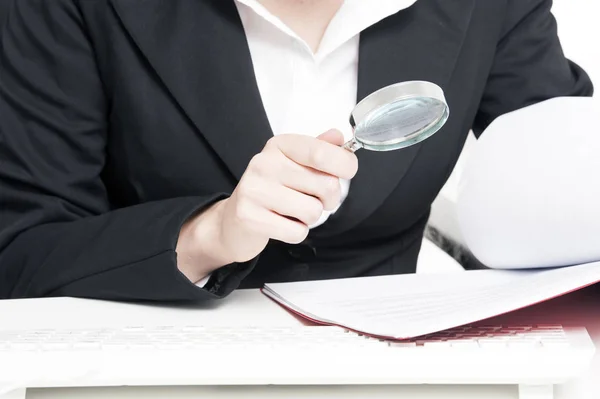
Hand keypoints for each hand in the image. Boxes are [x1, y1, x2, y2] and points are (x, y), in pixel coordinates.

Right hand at [176, 130, 357, 281]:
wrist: (233, 219)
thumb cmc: (271, 189)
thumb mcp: (294, 163)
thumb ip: (318, 149)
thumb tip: (338, 137)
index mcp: (280, 146)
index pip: (322, 152)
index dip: (345, 165)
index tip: (346, 172)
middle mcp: (265, 163)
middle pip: (326, 185)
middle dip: (329, 199)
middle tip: (313, 198)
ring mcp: (255, 190)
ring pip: (313, 211)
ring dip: (310, 218)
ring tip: (293, 211)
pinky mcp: (250, 217)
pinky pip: (297, 232)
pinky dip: (296, 233)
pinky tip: (281, 223)